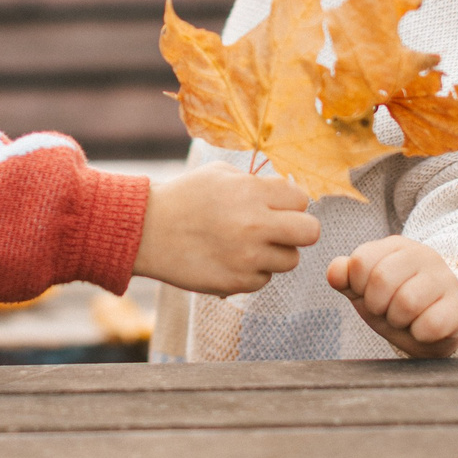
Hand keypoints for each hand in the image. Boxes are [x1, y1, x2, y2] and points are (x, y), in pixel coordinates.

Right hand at [133, 162, 320, 295]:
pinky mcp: (237, 283)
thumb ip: (257, 183)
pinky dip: (253, 271)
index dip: (290, 202)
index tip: (275, 206)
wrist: (147, 231)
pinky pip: (264, 279)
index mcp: (252, 192)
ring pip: (290, 259)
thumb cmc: (184, 197)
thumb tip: (286, 191)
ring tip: (248, 245)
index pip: (302, 199)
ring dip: (275, 253)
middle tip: (279, 229)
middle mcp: (255, 225)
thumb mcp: (221, 174)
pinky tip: (231, 259)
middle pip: (310, 232)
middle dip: (298, 230)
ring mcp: (247, 258)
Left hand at [327, 237, 457, 358]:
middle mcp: (423, 255)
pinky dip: (419, 334)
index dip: (358, 287)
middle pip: (382, 279)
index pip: (361, 261)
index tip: (369, 295)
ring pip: (407, 302)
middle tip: (387, 311)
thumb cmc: (395, 304)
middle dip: (377, 305)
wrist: (434, 329)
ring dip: (398, 320)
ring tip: (405, 319)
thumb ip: (346, 278)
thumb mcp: (364, 290)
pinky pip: (431, 325)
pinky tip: (423, 329)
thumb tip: (334, 272)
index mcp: (396, 246)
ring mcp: (445, 279)